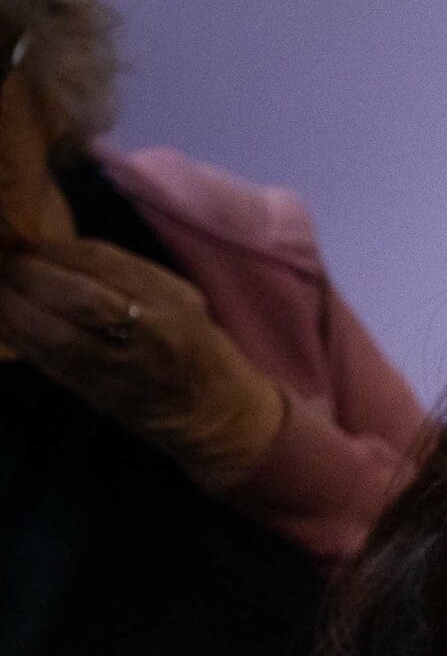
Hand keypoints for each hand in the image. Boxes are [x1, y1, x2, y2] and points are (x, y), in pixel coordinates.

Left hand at [0, 237, 286, 492]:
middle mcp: (149, 333)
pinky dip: (15, 336)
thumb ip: (124, 274)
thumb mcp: (177, 298)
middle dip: (28, 273)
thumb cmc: (195, 347)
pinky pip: (46, 360)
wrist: (217, 414)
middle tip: (3, 261)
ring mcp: (121, 367)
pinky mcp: (97, 393)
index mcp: (171, 301)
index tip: (28, 241)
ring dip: (11, 304)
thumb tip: (52, 250)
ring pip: (52, 330)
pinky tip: (0, 319)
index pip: (103, 261)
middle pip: (76, 295)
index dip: (56, 248)